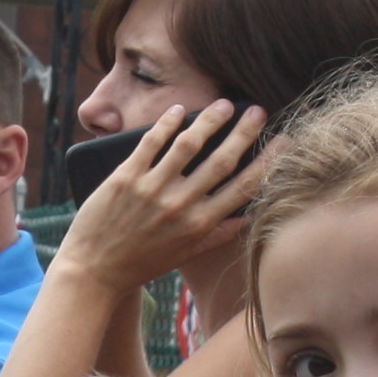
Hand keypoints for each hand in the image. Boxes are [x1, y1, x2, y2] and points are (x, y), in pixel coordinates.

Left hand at [50, 102, 274, 304]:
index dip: (269, 161)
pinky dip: (166, 123)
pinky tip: (177, 111)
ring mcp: (152, 189)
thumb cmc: (141, 264)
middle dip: (244, 132)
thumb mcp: (185, 255)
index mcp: (200, 225)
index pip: (244, 187)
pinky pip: (150, 143)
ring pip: (188, 145)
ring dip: (209, 120)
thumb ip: (217, 235)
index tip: (284, 141)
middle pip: (222, 160)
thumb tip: (248, 218)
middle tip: (258, 111)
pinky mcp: (125, 178)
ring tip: (223, 105)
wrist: (93, 271)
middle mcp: (180, 206)